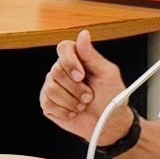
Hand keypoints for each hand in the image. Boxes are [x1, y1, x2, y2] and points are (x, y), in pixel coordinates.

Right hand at [39, 29, 129, 143]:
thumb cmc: (111, 97)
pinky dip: (65, 111)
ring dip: (72, 101)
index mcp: (77, 59)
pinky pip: (49, 103)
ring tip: (82, 104)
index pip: (63, 48)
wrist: (109, 124)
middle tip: (89, 95)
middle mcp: (62, 70)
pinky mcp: (48, 103)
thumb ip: (92, 55)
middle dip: (76, 88)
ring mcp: (53, 86)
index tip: (81, 75)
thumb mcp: (107, 74)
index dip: (70, 61)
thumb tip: (83, 34)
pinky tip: (74, 111)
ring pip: (52, 88)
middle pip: (57, 71)